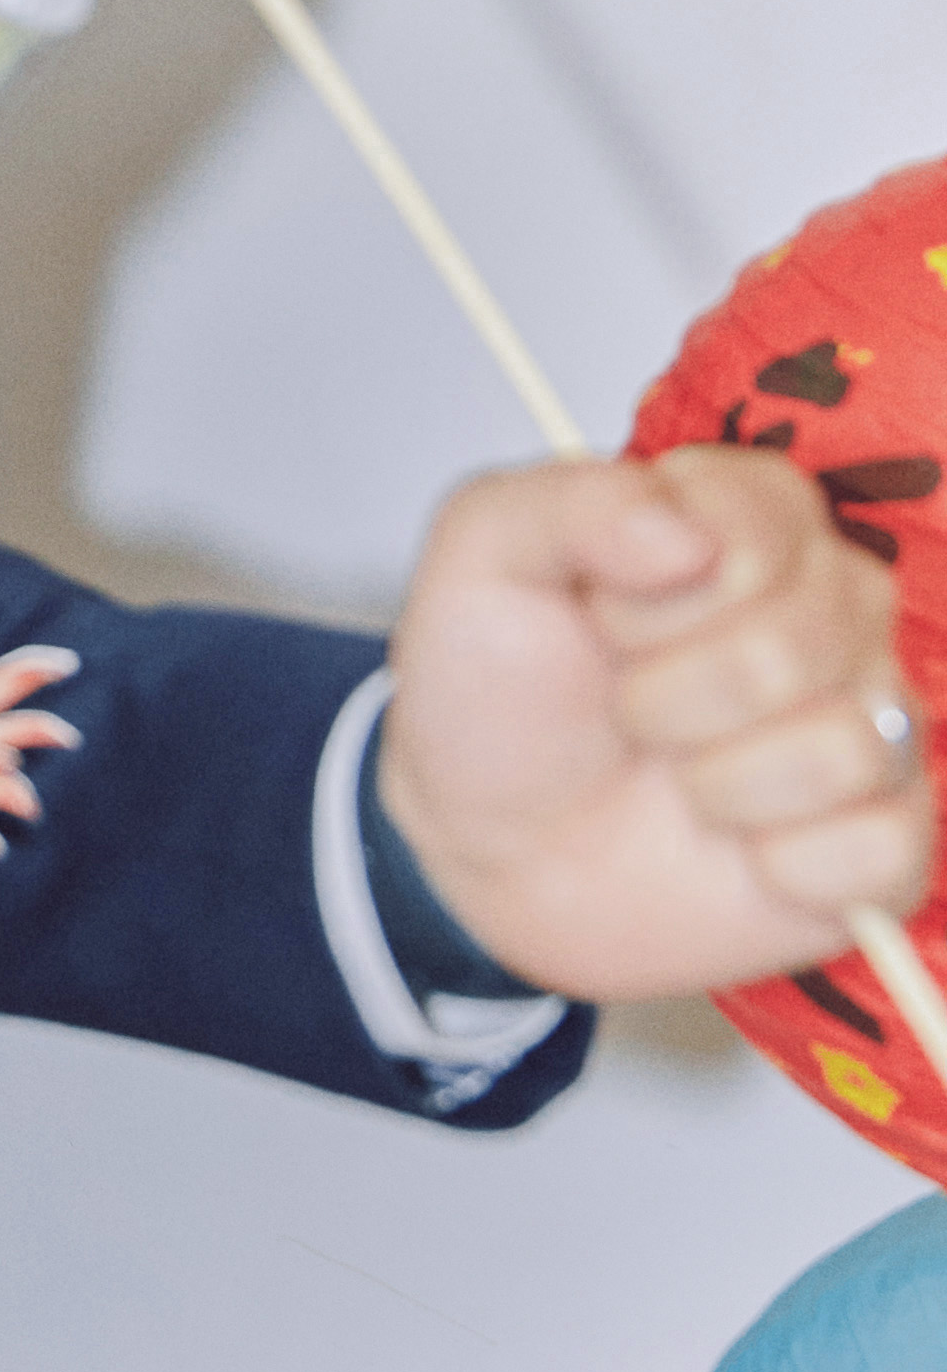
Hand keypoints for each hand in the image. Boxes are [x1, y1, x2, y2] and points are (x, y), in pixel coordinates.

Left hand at [377, 446, 926, 1004]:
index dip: (654, 598)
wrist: (495, 843)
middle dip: (671, 696)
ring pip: (851, 746)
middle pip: (797, 645)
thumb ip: (573, 505)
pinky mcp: (886, 835)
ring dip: (721, 784)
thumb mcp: (485, 559)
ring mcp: (868, 718)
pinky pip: (883, 847)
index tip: (599, 617)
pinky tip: (736, 850)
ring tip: (675, 777)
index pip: (758, 532)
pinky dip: (786, 867)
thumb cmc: (501, 692)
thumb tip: (687, 532)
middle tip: (627, 709)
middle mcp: (831, 606)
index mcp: (750, 518)